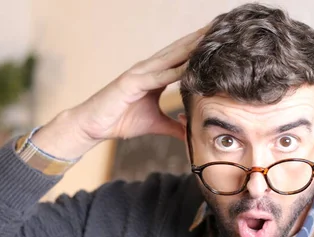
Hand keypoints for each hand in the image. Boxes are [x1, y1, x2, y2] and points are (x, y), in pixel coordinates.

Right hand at [32, 25, 207, 159]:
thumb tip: (190, 132)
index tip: (220, 41)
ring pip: (169, 58)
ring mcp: (139, 74)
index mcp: (155, 76)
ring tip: (209, 38)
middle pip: (178, 51)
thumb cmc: (121, 121)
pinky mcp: (130, 83)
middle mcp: (148, 69)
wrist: (93, 126)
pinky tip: (188, 67)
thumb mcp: (155, 124)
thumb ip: (174, 126)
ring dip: (189, 48)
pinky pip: (156, 77)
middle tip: (220, 27)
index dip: (199, 49)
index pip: (181, 59)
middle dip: (198, 39)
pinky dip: (173, 72)